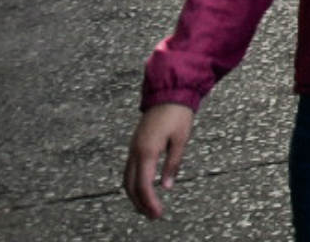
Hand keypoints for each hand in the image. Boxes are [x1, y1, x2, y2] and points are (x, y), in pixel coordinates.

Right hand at [126, 104, 195, 218]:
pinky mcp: (135, 146)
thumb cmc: (177, 114)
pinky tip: (142, 190)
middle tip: (153, 216)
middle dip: (140, 203)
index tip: (157, 213)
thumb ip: (173, 164)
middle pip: (131, 185)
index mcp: (147, 151)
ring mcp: (132, 148)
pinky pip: (129, 170)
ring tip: (147, 208)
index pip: (144, 185)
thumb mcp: (181, 139)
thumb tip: (167, 186)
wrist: (168, 93)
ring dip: (135, 196)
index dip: (149, 202)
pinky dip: (133, 184)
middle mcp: (135, 151)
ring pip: (127, 179)